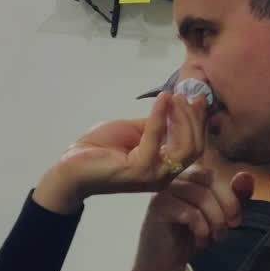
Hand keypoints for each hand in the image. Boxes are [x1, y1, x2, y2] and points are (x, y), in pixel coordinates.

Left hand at [33, 92, 205, 213]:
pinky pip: (156, 137)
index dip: (198, 122)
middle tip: (186, 95)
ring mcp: (153, 175)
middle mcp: (163, 175)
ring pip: (185, 147)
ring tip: (173, 96)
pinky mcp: (140, 170)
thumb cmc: (100, 150)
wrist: (72, 166)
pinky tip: (161, 99)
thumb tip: (173, 107)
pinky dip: (160, 115)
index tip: (197, 98)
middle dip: (194, 119)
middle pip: (195, 147)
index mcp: (163, 167)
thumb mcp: (135, 132)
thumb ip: (156, 125)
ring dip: (182, 117)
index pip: (193, 146)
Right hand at [132, 165, 253, 270]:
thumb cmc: (189, 235)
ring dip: (215, 221)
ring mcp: (163, 191)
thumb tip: (247, 176)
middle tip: (229, 228)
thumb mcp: (218, 215)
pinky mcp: (158, 208)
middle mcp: (173, 178)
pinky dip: (202, 230)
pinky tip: (200, 241)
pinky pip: (190, 213)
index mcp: (186, 175)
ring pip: (202, 197)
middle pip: (209, 180)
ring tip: (214, 237)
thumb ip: (233, 195)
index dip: (230, 197)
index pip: (214, 175)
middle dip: (226, 205)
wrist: (163, 262)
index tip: (235, 220)